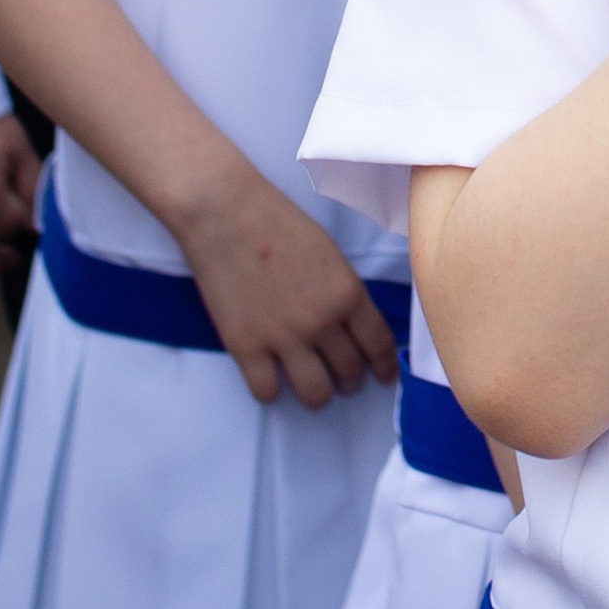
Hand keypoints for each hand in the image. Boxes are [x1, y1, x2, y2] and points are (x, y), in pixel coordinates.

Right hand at [171, 160, 401, 408]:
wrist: (224, 212)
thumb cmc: (277, 222)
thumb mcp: (330, 255)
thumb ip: (344, 293)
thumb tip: (353, 326)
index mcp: (348, 294)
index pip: (379, 346)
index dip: (384, 368)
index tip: (383, 377)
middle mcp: (322, 322)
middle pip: (350, 372)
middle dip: (350, 380)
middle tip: (343, 379)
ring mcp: (283, 337)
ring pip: (315, 393)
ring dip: (319, 395)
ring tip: (313, 386)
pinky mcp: (245, 346)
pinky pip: (267, 392)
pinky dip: (272, 391)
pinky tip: (271, 379)